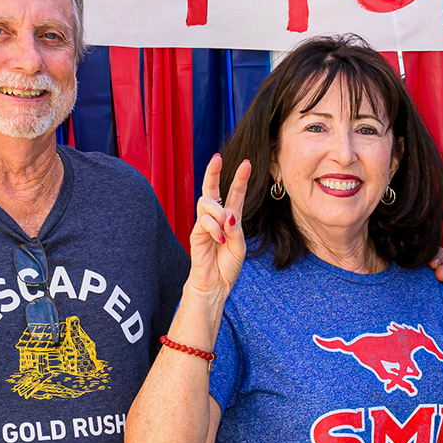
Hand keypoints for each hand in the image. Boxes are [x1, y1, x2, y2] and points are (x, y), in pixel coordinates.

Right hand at [188, 154, 251, 303]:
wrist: (215, 285)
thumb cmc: (228, 265)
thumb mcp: (240, 247)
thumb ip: (236, 230)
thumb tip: (228, 215)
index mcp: (231, 218)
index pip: (235, 194)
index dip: (240, 178)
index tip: (247, 163)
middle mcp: (216, 218)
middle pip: (211, 189)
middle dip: (213, 172)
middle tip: (217, 158)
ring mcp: (204, 225)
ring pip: (206, 202)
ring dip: (218, 212)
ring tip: (225, 229)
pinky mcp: (196, 234)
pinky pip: (204, 221)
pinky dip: (215, 229)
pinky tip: (220, 239)